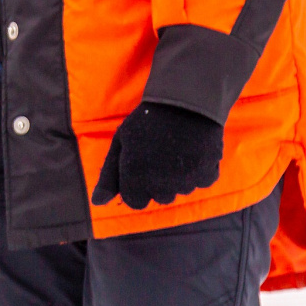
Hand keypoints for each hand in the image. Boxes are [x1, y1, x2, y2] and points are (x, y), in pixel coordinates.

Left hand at [91, 101, 223, 209]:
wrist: (184, 102)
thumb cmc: (146, 122)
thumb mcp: (120, 144)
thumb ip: (109, 177)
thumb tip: (97, 203)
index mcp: (136, 179)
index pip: (135, 202)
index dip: (136, 186)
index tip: (140, 167)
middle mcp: (161, 185)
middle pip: (160, 197)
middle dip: (158, 182)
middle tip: (159, 155)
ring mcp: (186, 181)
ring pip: (181, 190)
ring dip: (178, 176)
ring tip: (176, 149)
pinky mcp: (207, 174)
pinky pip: (202, 182)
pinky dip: (199, 170)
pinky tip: (193, 150)